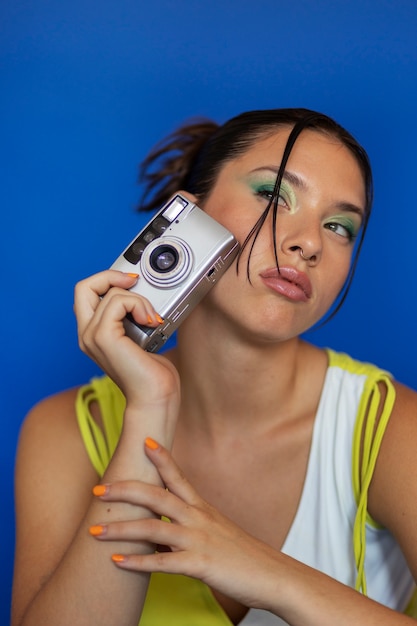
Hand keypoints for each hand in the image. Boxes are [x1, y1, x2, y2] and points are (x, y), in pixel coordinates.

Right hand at [74, 271, 179, 409]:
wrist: (154, 397)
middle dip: (111, 275)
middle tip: (134, 283)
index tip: (132, 283)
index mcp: (93, 334)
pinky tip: (150, 321)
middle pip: (83, 286)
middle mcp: (87, 335)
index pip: (87, 293)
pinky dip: (139, 305)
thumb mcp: (141, 336)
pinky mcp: (103, 337)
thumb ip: (133, 317)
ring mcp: (91, 336)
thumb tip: (143, 296)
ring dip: (139, 299)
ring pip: (111, 293)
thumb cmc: (152, 374)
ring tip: (151, 318)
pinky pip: (118, 301)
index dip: (107, 280)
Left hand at [89, 438, 280, 608]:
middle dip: (125, 490)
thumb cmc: (245, 555)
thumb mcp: (217, 532)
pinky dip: (138, 562)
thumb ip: (190, 528)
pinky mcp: (200, 564)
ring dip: (121, 528)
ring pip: (153, 528)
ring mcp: (199, 539)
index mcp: (203, 507)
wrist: (274, 576)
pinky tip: (118, 561)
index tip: (143, 440)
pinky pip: (163, 563)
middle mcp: (199, 517)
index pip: (178, 475)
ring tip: (95, 531)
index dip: (161, 457)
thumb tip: (161, 536)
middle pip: (157, 495)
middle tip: (98, 489)